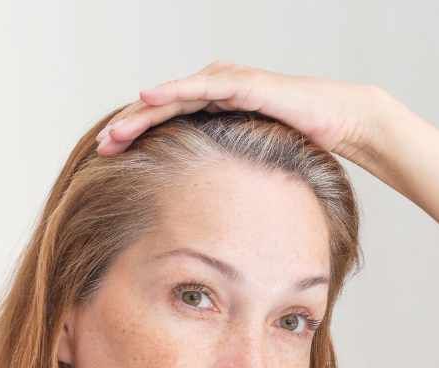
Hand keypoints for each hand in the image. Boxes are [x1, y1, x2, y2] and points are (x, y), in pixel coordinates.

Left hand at [95, 61, 387, 161]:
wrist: (339, 120)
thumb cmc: (301, 142)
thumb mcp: (254, 162)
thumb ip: (231, 173)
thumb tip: (214, 214)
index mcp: (214, 109)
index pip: (165, 121)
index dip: (136, 137)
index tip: (108, 158)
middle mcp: (214, 89)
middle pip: (159, 108)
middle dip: (128, 127)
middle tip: (99, 148)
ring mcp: (227, 82)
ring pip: (172, 96)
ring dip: (140, 113)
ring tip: (114, 132)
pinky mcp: (242, 82)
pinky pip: (200, 88)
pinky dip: (172, 92)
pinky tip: (148, 98)